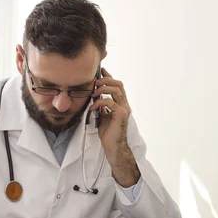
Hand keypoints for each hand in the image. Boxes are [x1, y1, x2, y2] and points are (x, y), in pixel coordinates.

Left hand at [89, 67, 140, 186]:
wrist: (112, 146)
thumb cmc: (108, 132)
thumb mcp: (102, 115)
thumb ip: (101, 106)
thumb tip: (94, 96)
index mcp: (121, 103)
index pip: (117, 85)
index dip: (109, 77)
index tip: (101, 70)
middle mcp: (125, 104)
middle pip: (118, 84)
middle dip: (106, 80)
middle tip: (95, 82)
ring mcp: (124, 109)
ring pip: (116, 90)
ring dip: (102, 89)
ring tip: (93, 94)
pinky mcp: (120, 115)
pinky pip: (109, 102)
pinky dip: (99, 102)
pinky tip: (92, 107)